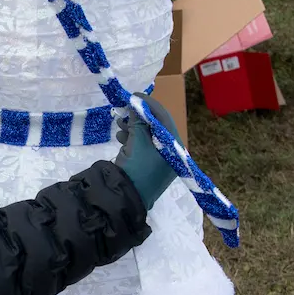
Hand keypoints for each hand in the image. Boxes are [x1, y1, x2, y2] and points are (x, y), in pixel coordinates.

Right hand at [114, 95, 180, 209]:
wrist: (124, 198)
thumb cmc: (136, 168)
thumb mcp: (137, 141)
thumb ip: (138, 120)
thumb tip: (136, 103)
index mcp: (174, 148)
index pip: (164, 118)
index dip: (148, 104)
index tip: (134, 96)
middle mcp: (171, 154)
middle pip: (156, 127)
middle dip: (138, 116)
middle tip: (123, 110)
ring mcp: (160, 162)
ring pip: (148, 136)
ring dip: (133, 127)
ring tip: (119, 123)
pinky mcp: (149, 168)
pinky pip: (143, 147)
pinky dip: (132, 139)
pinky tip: (121, 136)